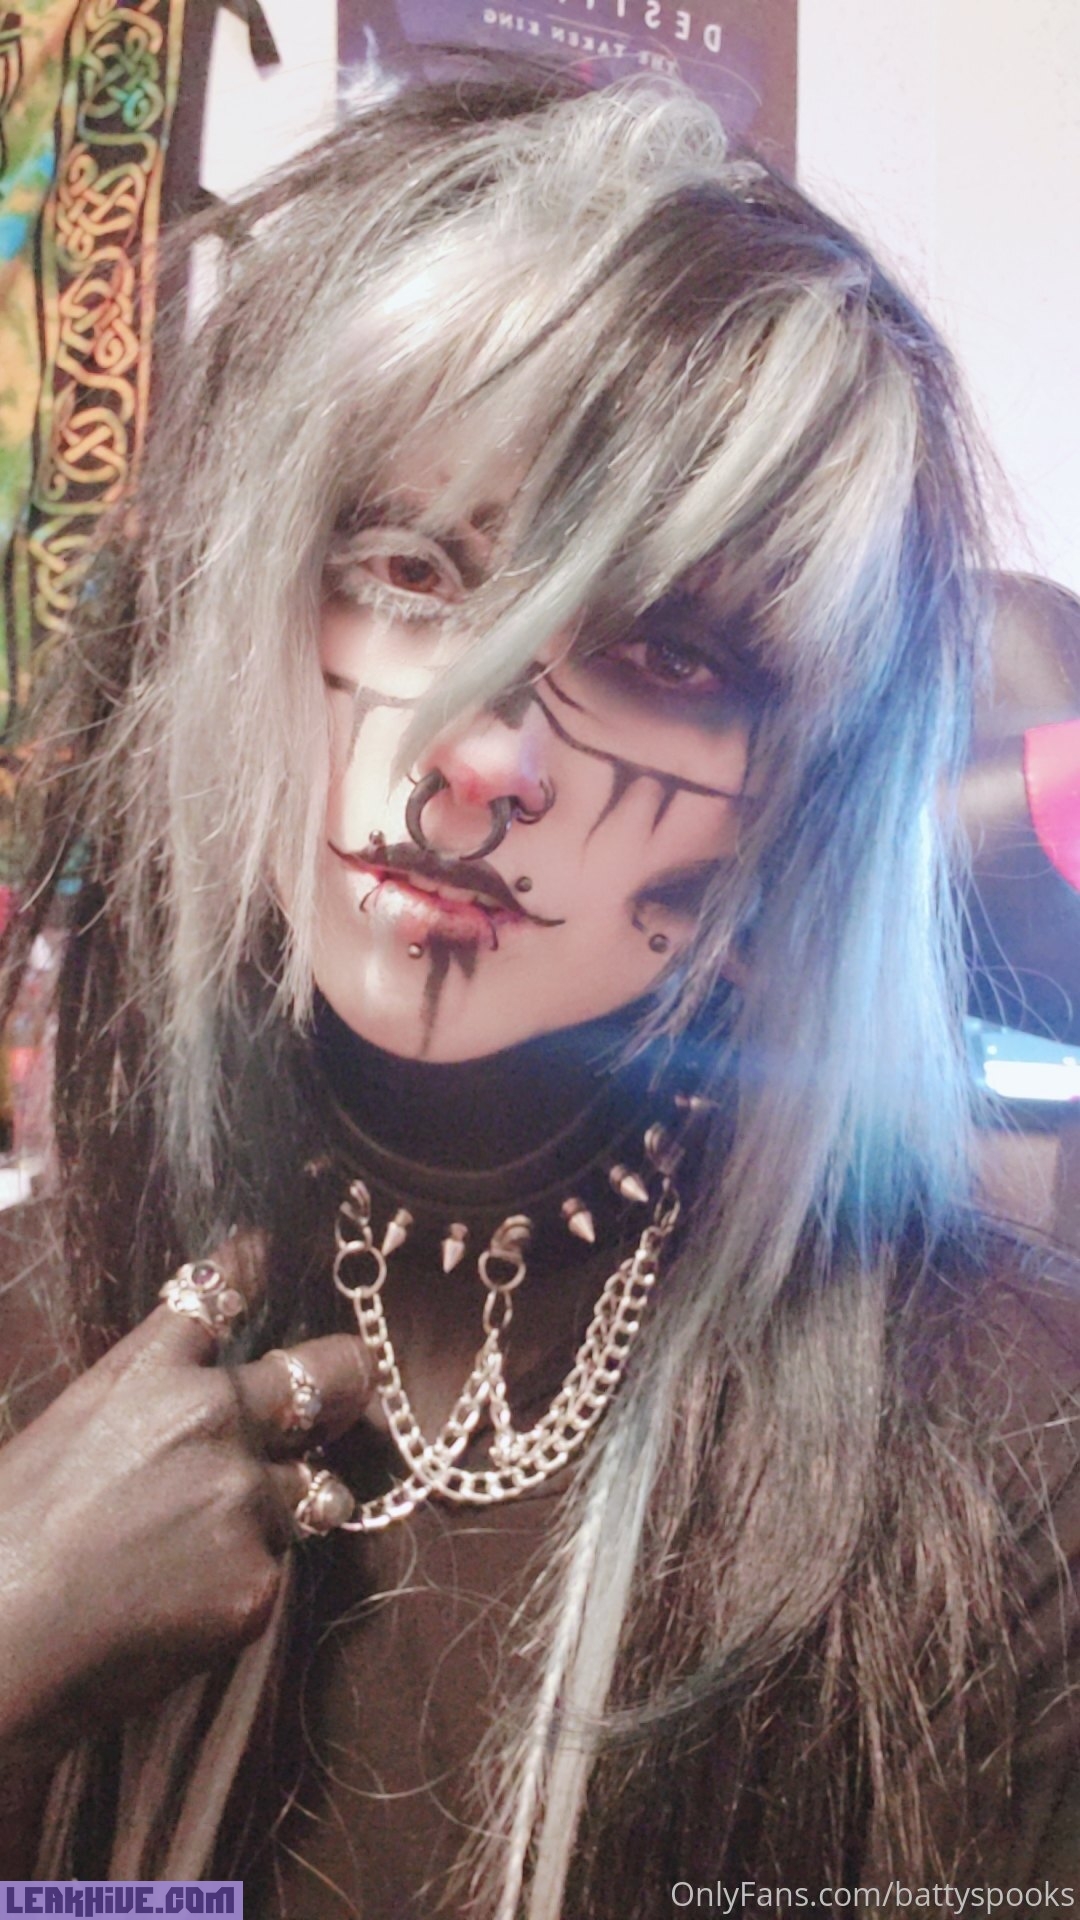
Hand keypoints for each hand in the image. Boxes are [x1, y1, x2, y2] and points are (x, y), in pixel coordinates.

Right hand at [0, 1234, 373, 1764]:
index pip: (218, 1292)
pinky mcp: (259, 1582)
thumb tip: (190, 1395)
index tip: (266, 1250)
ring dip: (284, 1505)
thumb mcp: (65, 1430)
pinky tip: (179, 1607)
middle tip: (349, 1392)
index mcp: (150, 1372)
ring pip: (314, 1490)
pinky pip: (276, 1570)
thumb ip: (142, 1401)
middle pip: (333, 1375)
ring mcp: (246, 1500)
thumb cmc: (3, 1536)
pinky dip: (241, 1584)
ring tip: (209, 1541)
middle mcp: (214, 1418)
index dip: (250, 1266)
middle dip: (347, 1382)